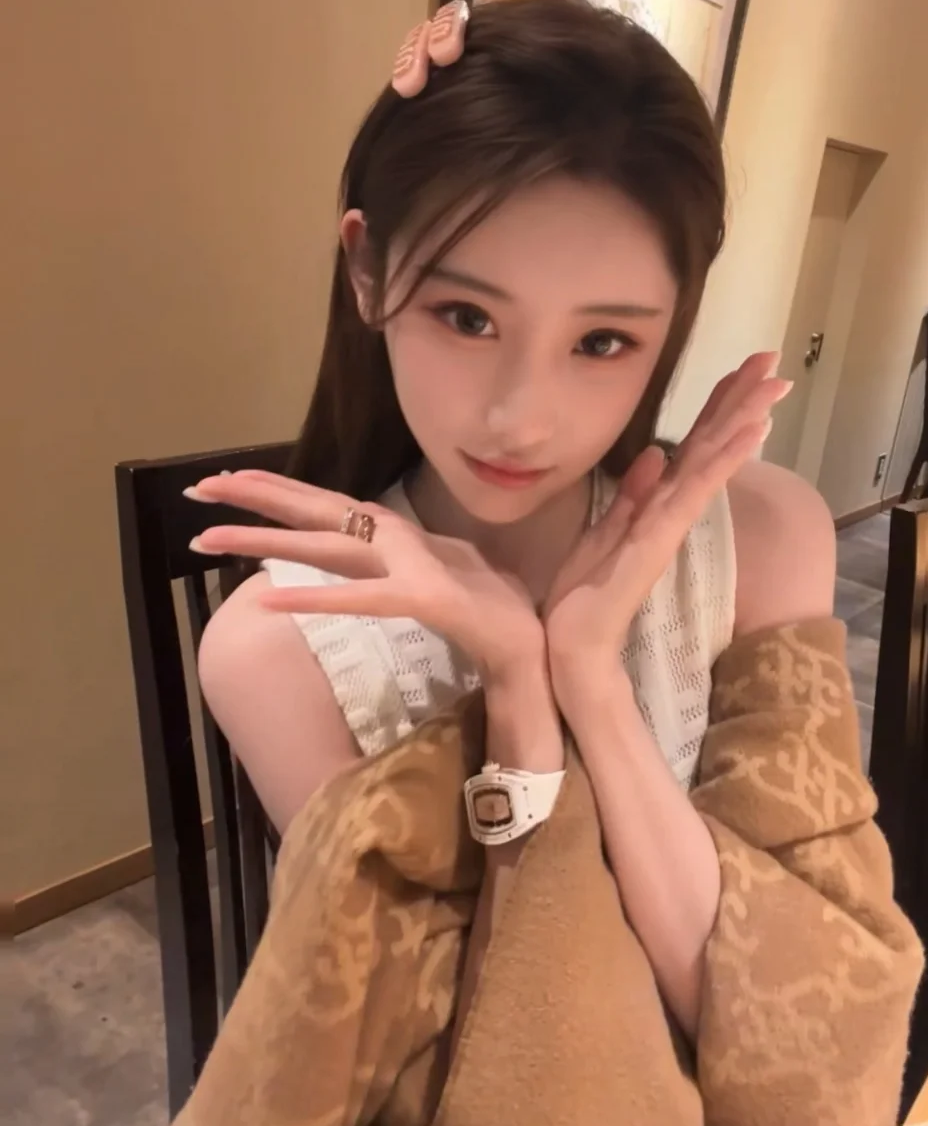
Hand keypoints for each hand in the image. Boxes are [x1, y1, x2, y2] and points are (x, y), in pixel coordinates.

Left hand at [186, 470, 544, 686]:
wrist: (531, 642)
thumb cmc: (481, 607)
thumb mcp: (422, 576)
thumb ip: (386, 564)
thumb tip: (349, 559)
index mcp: (391, 536)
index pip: (324, 507)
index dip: (276, 492)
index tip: (224, 484)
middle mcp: (393, 541)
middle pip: (314, 514)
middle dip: (255, 499)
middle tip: (198, 488)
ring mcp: (408, 566)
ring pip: (325, 548)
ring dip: (266, 542)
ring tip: (211, 538)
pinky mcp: (423, 598)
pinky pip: (362, 599)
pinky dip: (317, 599)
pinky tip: (272, 602)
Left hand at [543, 352, 791, 684]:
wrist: (571, 643)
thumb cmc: (584, 595)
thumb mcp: (603, 533)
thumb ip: (631, 497)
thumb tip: (655, 456)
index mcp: (656, 504)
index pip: (693, 445)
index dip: (718, 408)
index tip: (743, 371)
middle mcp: (672, 508)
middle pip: (712, 444)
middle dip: (742, 401)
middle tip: (774, 362)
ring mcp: (670, 522)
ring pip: (712, 459)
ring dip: (743, 419)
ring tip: (773, 385)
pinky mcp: (662, 536)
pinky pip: (696, 490)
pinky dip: (724, 460)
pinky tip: (750, 433)